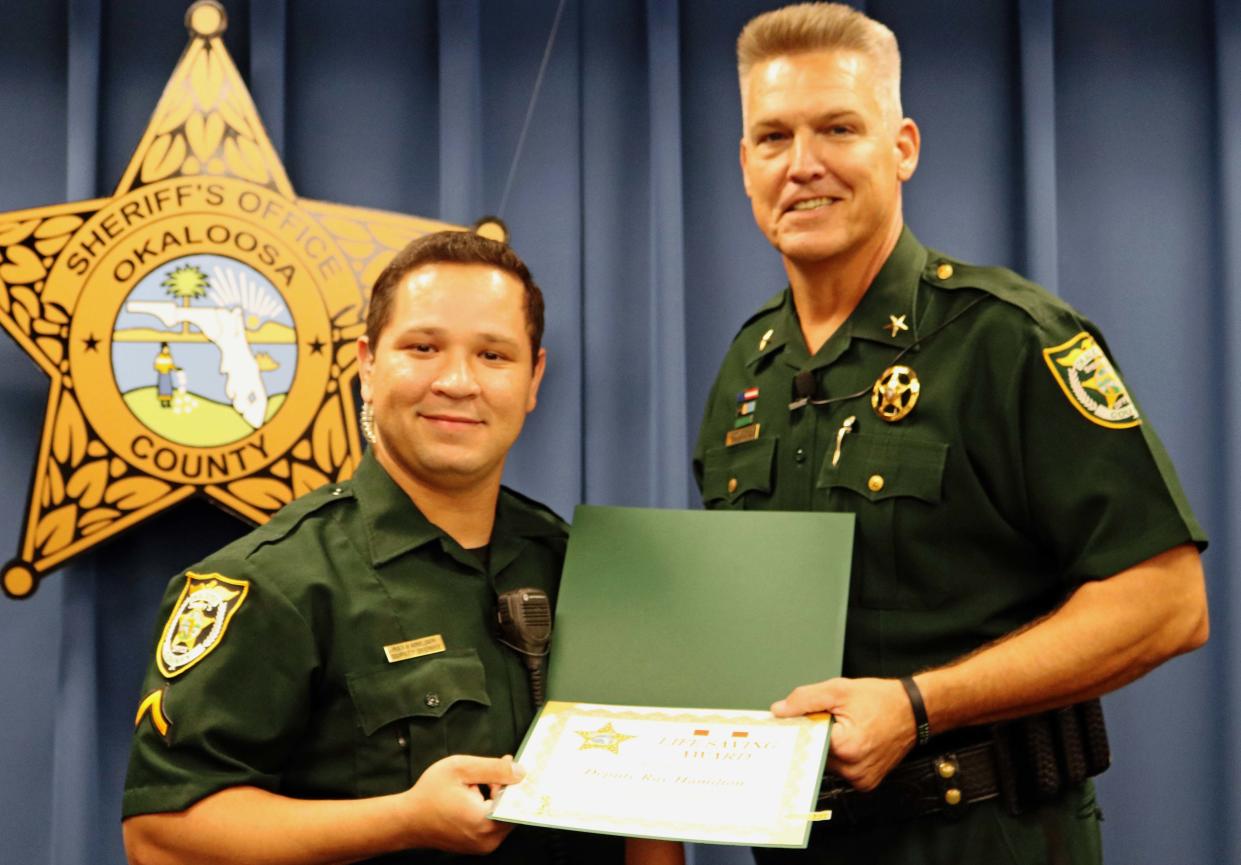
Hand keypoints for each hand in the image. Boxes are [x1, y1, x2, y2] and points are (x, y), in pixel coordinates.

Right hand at [398, 754, 523, 853]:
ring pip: (504, 817)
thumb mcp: (460, 768)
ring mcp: (483, 846)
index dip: (515, 782)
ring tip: (473, 789)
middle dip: (503, 790)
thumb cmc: (429, 794)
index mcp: (485, 821)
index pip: (518, 800)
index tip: (511, 767)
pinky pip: (494, 825)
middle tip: (485, 776)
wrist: (406, 820)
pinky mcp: (478, 847)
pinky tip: (473, 799)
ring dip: (496, 800)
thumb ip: (494, 768)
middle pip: (512, 809)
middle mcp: (488, 839)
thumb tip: (521, 771)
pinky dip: (489, 810)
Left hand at [772, 677, 915, 790]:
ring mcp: (861, 780)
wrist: (914, 711)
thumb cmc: (881, 699)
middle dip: (813, 737)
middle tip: (824, 719)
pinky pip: (841, 770)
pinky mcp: (866, 783)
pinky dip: (840, 756)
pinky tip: (851, 740)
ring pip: (826, 764)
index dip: (797, 729)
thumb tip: (780, 711)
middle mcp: (853, 770)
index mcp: (845, 747)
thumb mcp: (838, 689)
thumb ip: (805, 700)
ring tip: (843, 728)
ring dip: (827, 747)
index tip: (789, 722)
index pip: (804, 742)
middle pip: (814, 755)